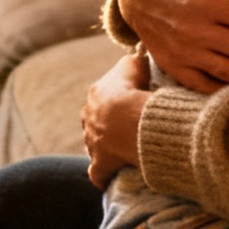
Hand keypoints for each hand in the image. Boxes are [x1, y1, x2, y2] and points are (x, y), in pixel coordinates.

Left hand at [83, 53, 148, 186]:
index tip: (131, 103)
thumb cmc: (133, 88)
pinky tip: (110, 178)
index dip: (117, 100)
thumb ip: (135, 58)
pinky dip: (103, 176)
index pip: (103, 97)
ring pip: (96, 145)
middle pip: (96, 121)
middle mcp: (88, 118)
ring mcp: (92, 143)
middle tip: (129, 126)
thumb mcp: (134, 63)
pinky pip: (98, 173)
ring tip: (126, 147)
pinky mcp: (100, 164)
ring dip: (107, 147)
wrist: (130, 118)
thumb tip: (140, 51)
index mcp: (95, 94)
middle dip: (108, 124)